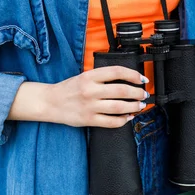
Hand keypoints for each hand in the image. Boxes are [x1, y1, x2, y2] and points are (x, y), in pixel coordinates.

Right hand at [9, 66, 148, 127]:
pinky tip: (128, 117)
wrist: (49, 102)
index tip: (142, 79)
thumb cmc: (69, 88)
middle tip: (144, 94)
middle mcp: (90, 90)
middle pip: (122, 91)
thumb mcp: (85, 76)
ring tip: (140, 106)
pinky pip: (111, 122)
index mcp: (90, 76)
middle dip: (138, 93)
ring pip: (119, 107)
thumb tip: (128, 80)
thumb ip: (103, 77)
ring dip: (134, 107)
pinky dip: (123, 120)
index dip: (133, 75)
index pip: (117, 72)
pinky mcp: (89, 120)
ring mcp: (90, 106)